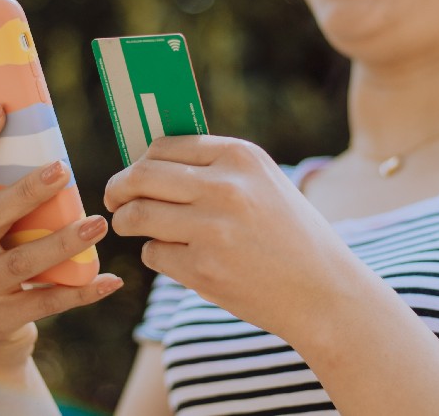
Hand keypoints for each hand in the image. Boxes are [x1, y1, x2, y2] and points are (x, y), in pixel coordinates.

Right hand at [0, 104, 123, 377]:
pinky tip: (110, 280)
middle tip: (63, 169)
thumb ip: (0, 202)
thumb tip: (48, 152)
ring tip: (98, 224)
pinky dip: (82, 290)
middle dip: (27, 191)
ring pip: (24, 262)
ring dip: (64, 241)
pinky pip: (47, 302)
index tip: (0, 109)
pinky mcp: (0, 319)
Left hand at [103, 135, 344, 338]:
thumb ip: (215, 168)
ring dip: (127, 222)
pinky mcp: (202, 270)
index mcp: (240, 156)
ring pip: (137, 215)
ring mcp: (212, 229)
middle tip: (113, 200)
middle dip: (118, 188)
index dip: (139, 161)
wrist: (325, 292)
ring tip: (132, 226)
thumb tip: (149, 161)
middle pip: (141, 176)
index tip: (132, 173)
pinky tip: (176, 257)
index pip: (164, 146)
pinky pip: (152, 253)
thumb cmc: (290, 234)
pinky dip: (154, 253)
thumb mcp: (264, 183)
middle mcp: (225, 187)